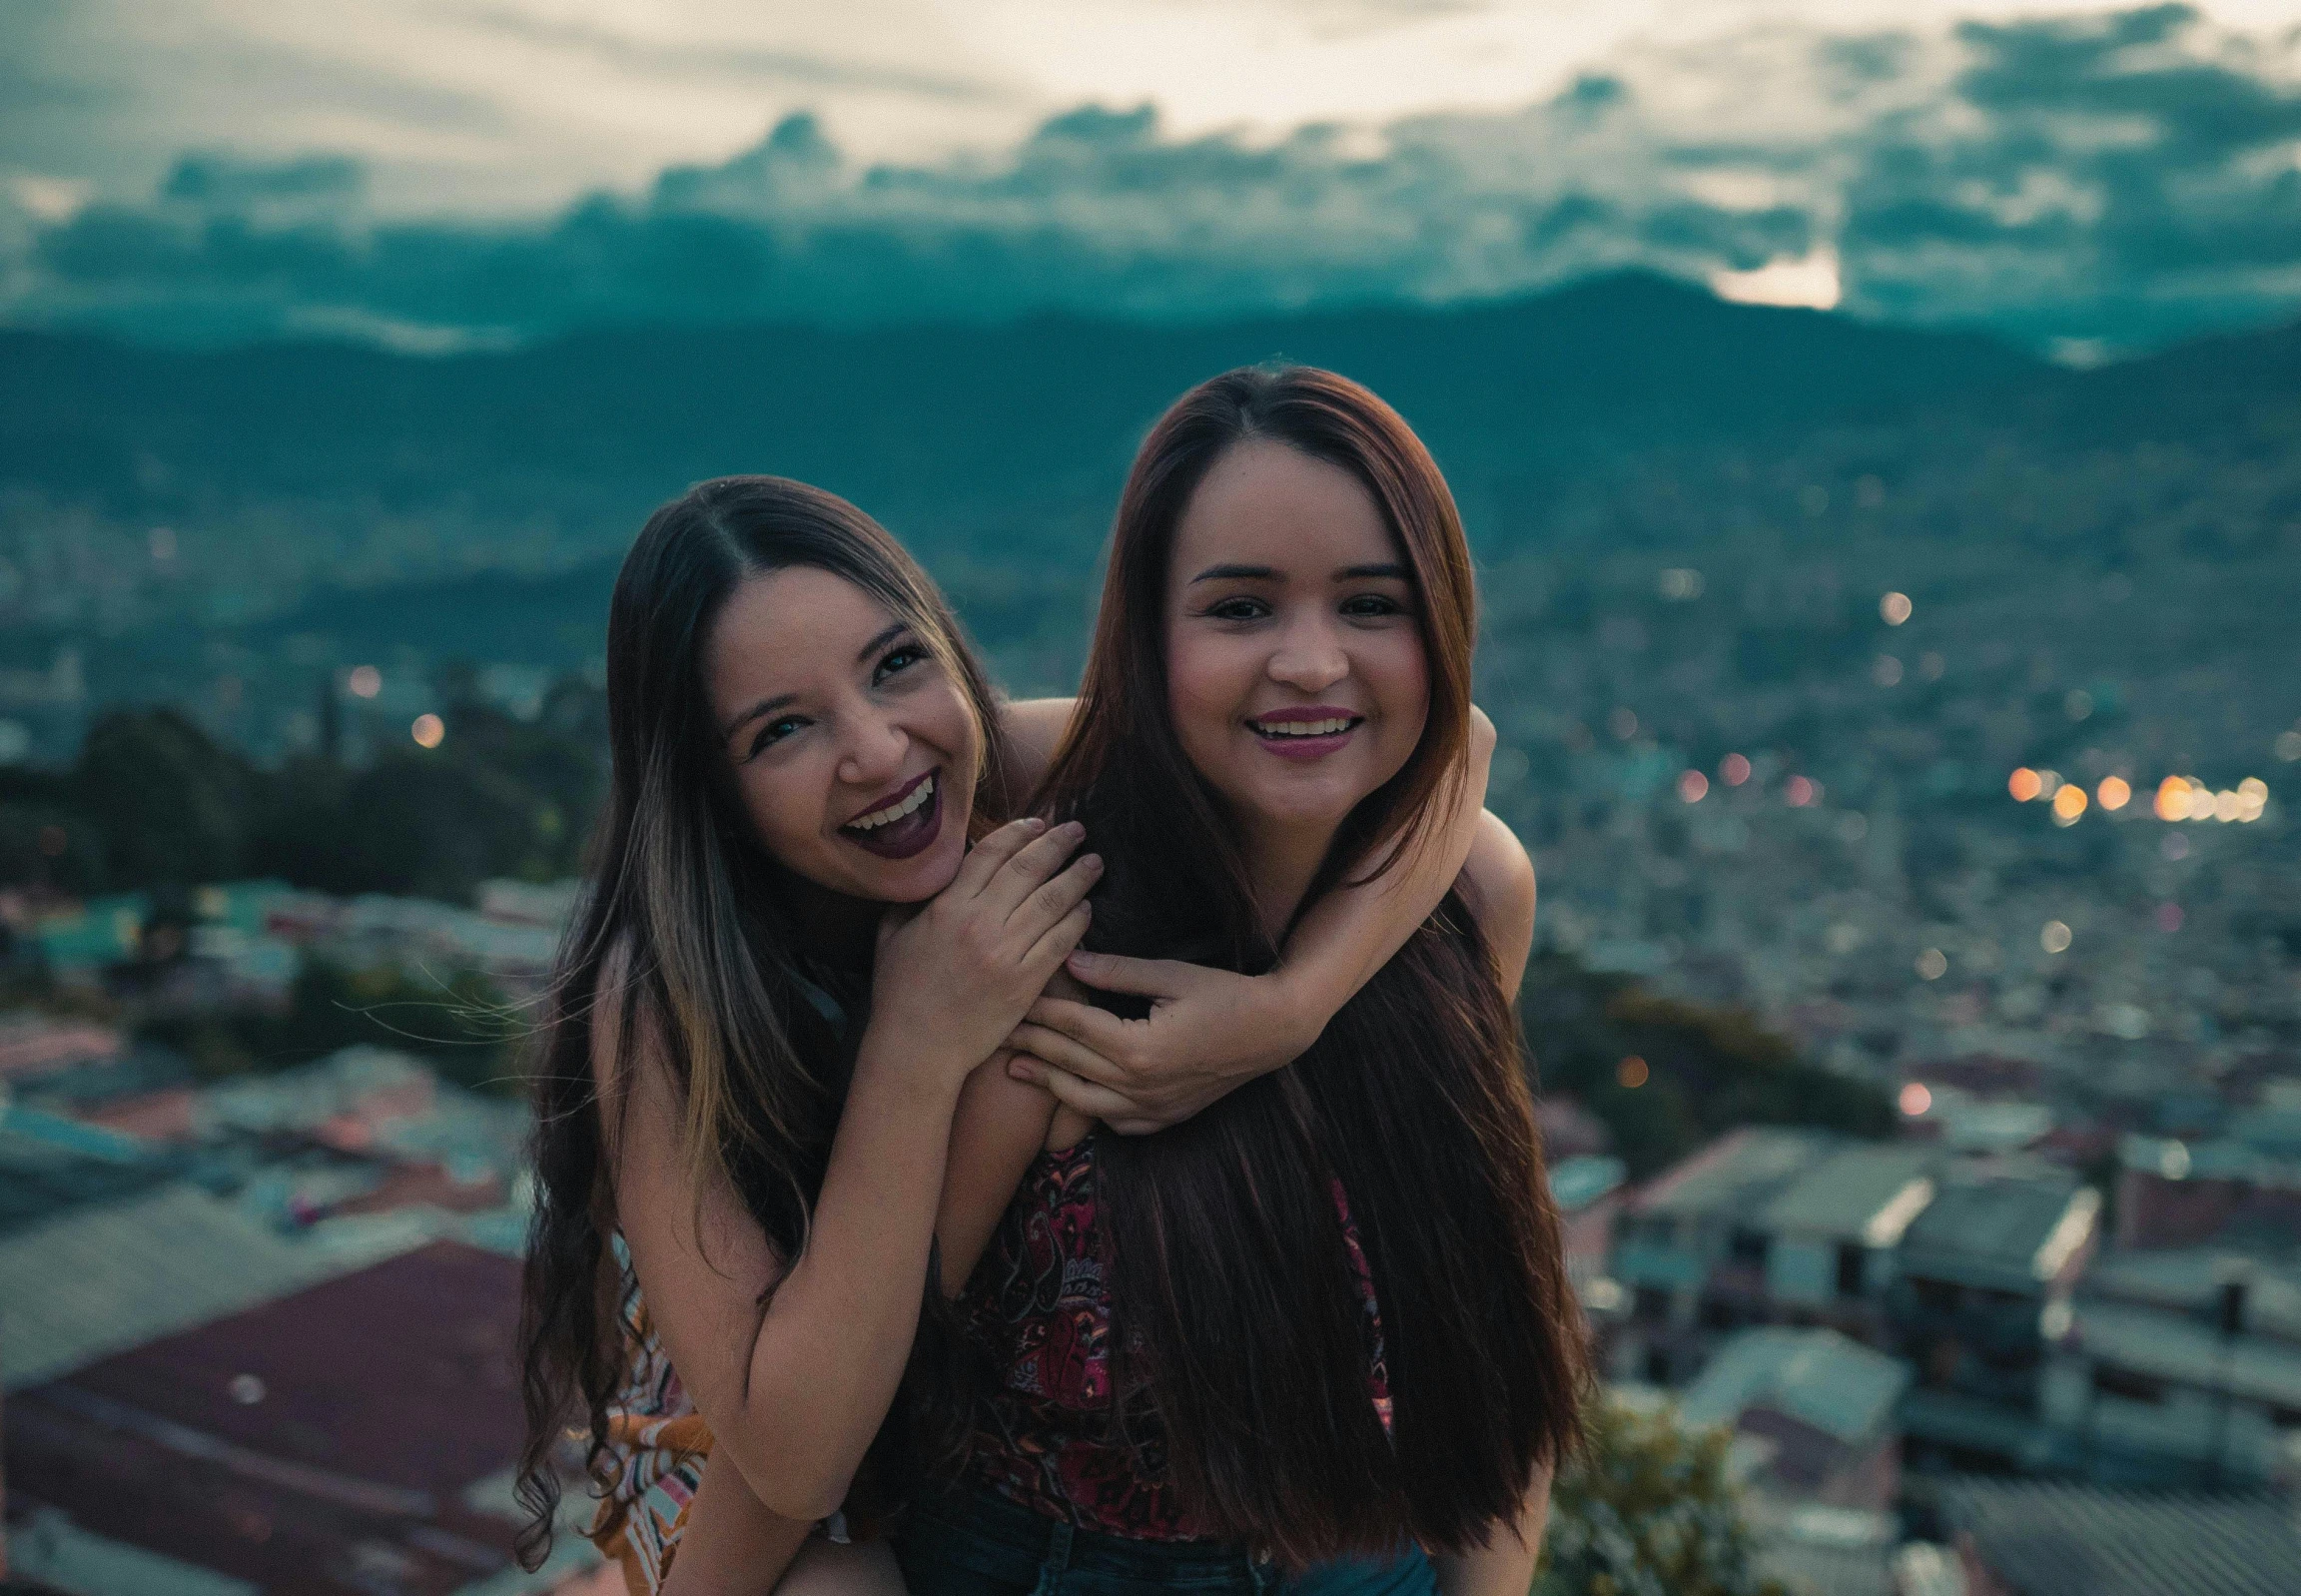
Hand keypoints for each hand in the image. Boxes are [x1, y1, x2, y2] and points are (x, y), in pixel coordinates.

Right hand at [868, 819, 1099, 1088]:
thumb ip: (914, 898)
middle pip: (1029, 869)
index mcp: (947, 908)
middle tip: (1077, 830)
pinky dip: (1078, 920)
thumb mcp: (892, 934)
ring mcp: (1006, 953)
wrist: (917, 1048)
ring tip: (1093, 863)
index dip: (1019, 833)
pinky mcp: (1025, 982)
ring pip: (1052, 902)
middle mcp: (980, 924)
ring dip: (1077, 877)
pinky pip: (1060, 941)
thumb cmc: (900, 992)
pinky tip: (1087, 908)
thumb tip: (935, 869)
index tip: (1038, 823)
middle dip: (1058, 844)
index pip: (991, 854)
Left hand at [1000, 949, 1313, 1133]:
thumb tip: (1071, 959)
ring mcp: (1152, 1108)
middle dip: (1031, 1046)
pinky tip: (1071, 1096)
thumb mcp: (1171, 974)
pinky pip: (1116, 1122)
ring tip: (1014, 1070)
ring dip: (1047, 1084)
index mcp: (1138, 1047)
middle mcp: (1140, 1086)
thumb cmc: (1225, 994)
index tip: (1012, 1000)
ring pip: (1084, 1101)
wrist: (1273, 1031)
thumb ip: (1117, 971)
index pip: (1073, 1028)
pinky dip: (1089, 1109)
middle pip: (1070, 1064)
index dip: (1040, 1012)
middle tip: (996, 1034)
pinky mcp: (1165, 1118)